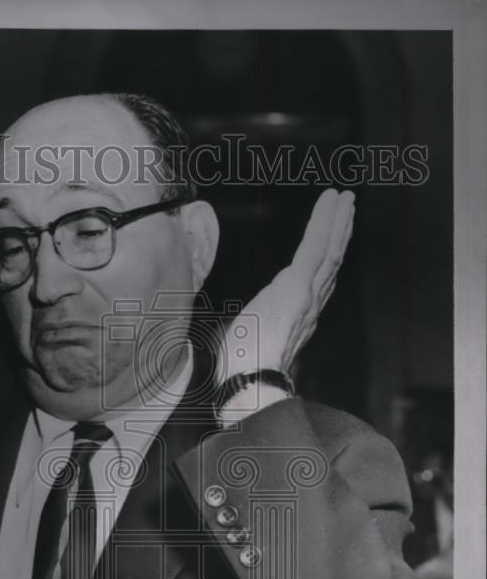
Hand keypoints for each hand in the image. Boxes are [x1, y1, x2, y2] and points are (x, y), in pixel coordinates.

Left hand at [228, 188, 355, 375]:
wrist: (247, 379)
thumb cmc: (239, 369)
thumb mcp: (242, 340)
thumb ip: (244, 330)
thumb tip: (231, 329)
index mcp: (296, 318)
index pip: (315, 282)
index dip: (325, 258)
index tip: (330, 240)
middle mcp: (309, 306)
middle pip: (330, 263)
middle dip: (340, 234)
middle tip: (347, 208)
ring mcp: (307, 295)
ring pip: (330, 251)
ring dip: (339, 222)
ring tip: (345, 198)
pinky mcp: (298, 286)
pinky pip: (316, 246)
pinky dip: (325, 221)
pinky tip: (332, 201)